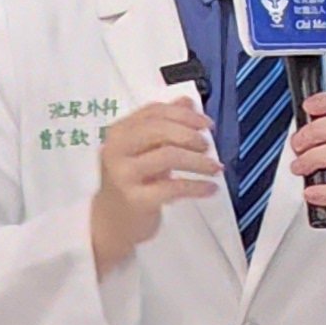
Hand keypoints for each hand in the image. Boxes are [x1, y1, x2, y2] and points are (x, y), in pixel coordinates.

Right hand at [89, 97, 216, 275]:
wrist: (109, 223)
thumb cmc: (131, 182)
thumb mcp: (144, 150)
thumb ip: (164, 124)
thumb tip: (187, 101)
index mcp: (118, 132)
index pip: (154, 112)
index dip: (184, 114)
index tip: (207, 124)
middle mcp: (116, 150)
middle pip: (160, 130)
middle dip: (190, 135)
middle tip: (208, 147)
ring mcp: (124, 175)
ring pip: (168, 156)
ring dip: (199, 161)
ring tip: (215, 167)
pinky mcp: (135, 200)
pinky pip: (173, 187)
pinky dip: (197, 186)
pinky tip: (211, 188)